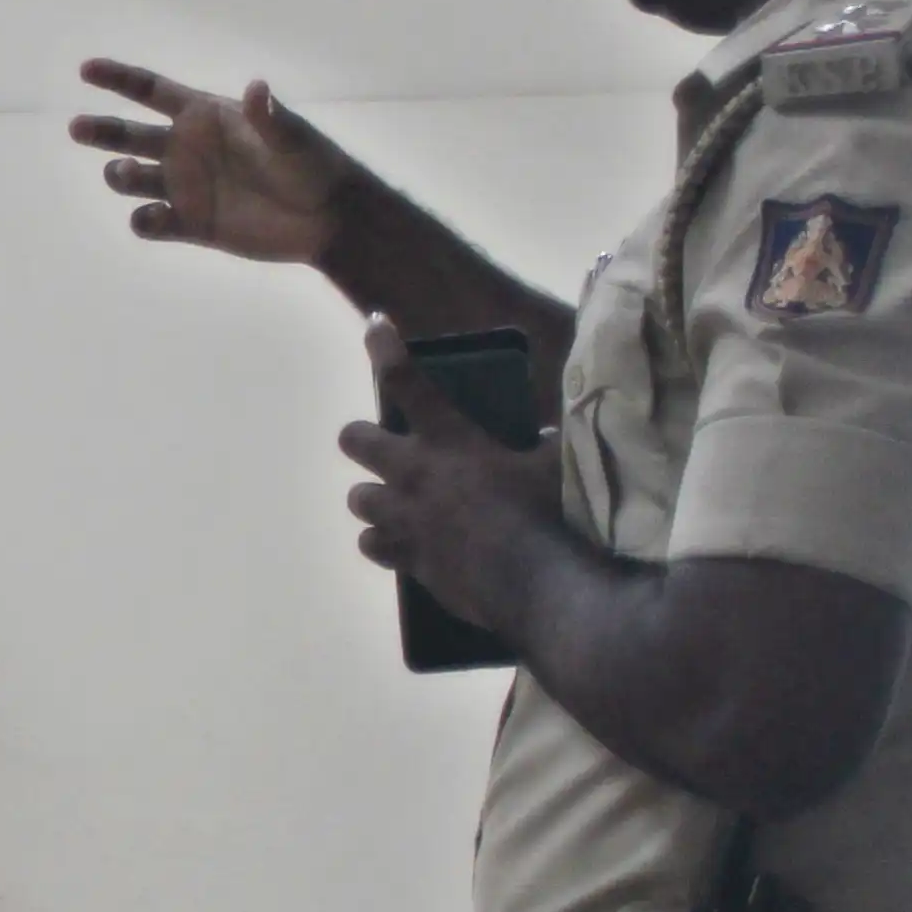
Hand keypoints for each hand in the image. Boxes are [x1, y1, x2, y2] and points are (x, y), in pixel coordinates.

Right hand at [70, 60, 353, 267]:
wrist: (327, 220)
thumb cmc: (313, 166)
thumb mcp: (292, 139)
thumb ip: (269, 118)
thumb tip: (256, 88)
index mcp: (204, 117)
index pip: (151, 92)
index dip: (117, 79)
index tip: (86, 70)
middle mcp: (186, 149)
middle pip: (128, 134)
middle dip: (101, 130)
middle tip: (78, 127)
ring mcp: (184, 188)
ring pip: (131, 178)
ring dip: (120, 175)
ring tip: (125, 173)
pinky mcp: (190, 225)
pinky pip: (151, 223)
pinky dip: (144, 221)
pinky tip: (152, 218)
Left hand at [340, 315, 563, 635]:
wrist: (541, 588)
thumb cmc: (553, 516)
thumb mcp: (557, 465)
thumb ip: (545, 443)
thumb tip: (546, 432)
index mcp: (450, 441)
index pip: (406, 382)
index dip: (385, 349)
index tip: (374, 324)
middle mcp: (416, 475)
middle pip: (355, 440)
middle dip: (362, 437)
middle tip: (381, 444)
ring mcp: (406, 520)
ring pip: (358, 498)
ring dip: (374, 496)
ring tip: (397, 499)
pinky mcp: (409, 561)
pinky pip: (373, 546)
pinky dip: (383, 542)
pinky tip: (403, 543)